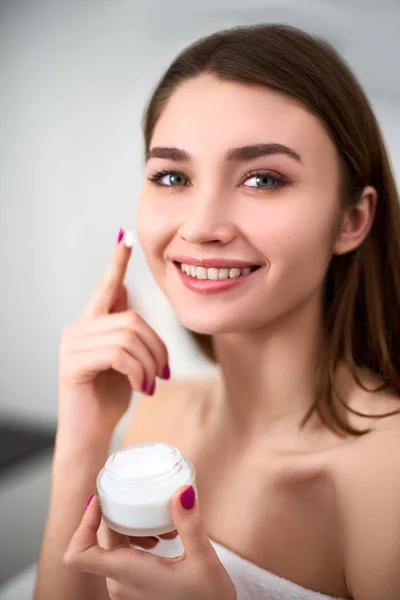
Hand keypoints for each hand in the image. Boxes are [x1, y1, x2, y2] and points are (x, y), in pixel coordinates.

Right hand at [56, 228, 169, 451]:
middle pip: (132, 319)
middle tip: (163, 372)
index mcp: (92, 323)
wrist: (92, 433)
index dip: (118, 261)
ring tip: (152, 382)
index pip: (107, 286)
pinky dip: (137, 372)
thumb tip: (128, 289)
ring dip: (149, 362)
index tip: (127, 236)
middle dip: (157, 346)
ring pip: (127, 336)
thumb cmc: (110, 395)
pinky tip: (140, 387)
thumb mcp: (125, 357)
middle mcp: (78, 328)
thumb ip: (123, 325)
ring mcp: (72, 345)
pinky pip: (118, 354)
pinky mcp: (72, 365)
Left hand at [64, 486, 237, 599]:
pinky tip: (164, 540)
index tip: (100, 501)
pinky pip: (125, 560)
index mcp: (127, 574)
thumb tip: (182, 492)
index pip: (79, 554)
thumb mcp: (203, 560)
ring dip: (134, 529)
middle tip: (148, 504)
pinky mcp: (136, 591)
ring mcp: (126, 590)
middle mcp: (119, 584)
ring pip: (114, 549)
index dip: (82, 525)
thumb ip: (190, 524)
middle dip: (122, 517)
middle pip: (101, 542)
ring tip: (165, 527)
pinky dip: (139, 542)